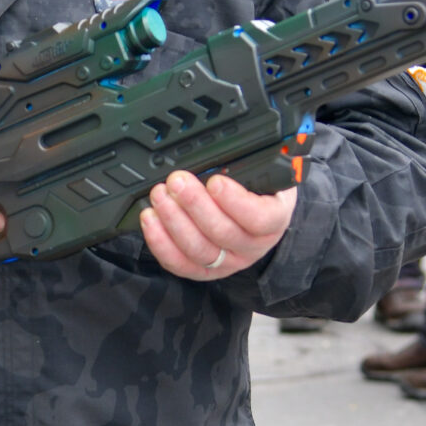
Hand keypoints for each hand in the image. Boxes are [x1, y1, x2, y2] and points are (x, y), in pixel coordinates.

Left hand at [140, 170, 296, 282]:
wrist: (257, 214)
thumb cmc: (260, 190)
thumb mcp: (266, 172)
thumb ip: (252, 164)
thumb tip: (225, 154)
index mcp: (274, 219)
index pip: (260, 218)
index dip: (235, 201)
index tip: (215, 181)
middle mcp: (253, 246)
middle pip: (222, 233)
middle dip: (194, 204)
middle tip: (176, 181)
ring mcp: (228, 262)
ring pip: (198, 249)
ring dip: (173, 221)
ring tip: (159, 196)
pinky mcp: (204, 270)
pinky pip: (180, 263)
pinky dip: (161, 242)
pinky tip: (150, 219)